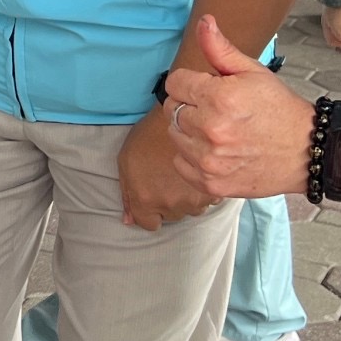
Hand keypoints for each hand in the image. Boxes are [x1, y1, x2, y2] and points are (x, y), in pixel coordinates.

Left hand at [117, 105, 217, 230]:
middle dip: (169, 202)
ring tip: (184, 175)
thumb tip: (129, 221)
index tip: (153, 197)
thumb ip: (128, 195)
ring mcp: (195, 199)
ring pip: (193, 210)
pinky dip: (205, 190)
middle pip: (172, 216)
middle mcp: (171, 205)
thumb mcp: (126, 162)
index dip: (150, 211)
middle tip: (169, 179)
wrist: (179, 116)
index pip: (149, 224)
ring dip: (189, 198)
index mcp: (146, 200)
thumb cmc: (148, 136)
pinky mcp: (213, 189)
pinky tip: (199, 172)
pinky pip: (210, 199)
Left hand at [165, 15, 315, 200]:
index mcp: (219, 98)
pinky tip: (217, 150)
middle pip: (172, 110)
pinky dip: (192, 157)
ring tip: (219, 130)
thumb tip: (203, 22)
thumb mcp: (254, 72)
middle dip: (191, 106)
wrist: (308, 151)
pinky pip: (180, 163)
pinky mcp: (211, 183)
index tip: (208, 89)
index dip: (191, 83)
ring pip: (175, 136)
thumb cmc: (279, 109)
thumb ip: (221, 49)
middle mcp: (211, 131)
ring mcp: (210, 161)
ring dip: (190, 131)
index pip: (175, 83)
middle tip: (218, 110)